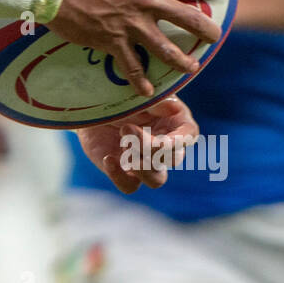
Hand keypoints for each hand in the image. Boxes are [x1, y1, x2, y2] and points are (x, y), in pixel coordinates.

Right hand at [49, 0, 234, 96]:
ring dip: (183, 61)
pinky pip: (131, 65)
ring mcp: (132, 22)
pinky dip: (140, 80)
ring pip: (166, 48)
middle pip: (189, 17)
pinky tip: (147, 90)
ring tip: (193, 68)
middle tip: (216, 36)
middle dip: (207, 29)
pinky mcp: (113, 40)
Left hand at [77, 95, 198, 193]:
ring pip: (156, 180)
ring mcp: (147, 163)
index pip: (187, 136)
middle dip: (150, 146)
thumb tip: (173, 107)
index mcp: (175, 125)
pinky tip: (108, 159)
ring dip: (142, 167)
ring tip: (123, 145)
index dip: (178, 141)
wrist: (96, 110)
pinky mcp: (127, 174)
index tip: (160, 140)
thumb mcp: (139, 96)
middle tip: (126, 128)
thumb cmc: (124, 99)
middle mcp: (166, 148)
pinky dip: (119, 175)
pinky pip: (129, 186)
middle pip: (172, 159)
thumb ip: (156, 102)